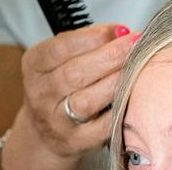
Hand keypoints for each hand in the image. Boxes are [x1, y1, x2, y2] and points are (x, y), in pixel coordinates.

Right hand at [10, 24, 135, 166]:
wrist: (47, 130)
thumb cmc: (62, 84)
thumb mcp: (63, 57)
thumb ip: (88, 41)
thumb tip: (120, 32)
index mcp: (35, 66)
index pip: (60, 48)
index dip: (92, 37)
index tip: (118, 30)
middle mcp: (41, 94)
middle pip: (75, 73)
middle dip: (110, 55)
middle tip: (135, 43)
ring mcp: (56, 121)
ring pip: (87, 100)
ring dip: (115, 81)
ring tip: (135, 66)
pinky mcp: (76, 141)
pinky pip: (102, 125)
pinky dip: (119, 108)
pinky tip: (132, 93)